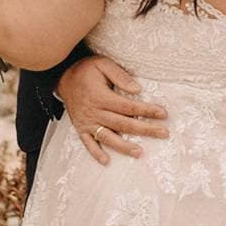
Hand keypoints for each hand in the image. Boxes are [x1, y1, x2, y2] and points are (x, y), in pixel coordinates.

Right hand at [55, 55, 169, 164]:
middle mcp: (95, 112)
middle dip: (145, 130)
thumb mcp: (102, 64)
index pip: (129, 107)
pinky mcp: (80, 128)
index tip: (163, 113)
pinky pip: (88, 143)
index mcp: (102, 97)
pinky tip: (106, 161)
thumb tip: (138, 90)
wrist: (62, 77)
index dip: (147, 111)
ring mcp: (87, 122)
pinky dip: (96, 153)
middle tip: (163, 133)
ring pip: (108, 137)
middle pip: (123, 124)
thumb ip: (120, 76)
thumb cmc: (86, 69)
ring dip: (124, 147)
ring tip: (140, 152)